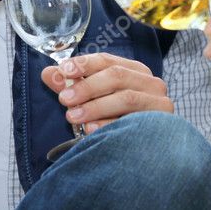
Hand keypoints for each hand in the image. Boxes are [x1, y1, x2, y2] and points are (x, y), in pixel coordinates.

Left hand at [41, 52, 172, 132]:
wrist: (145, 151)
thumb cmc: (117, 120)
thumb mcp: (92, 101)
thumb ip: (72, 86)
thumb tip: (48, 73)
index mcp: (134, 71)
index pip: (107, 60)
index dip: (84, 63)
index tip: (64, 71)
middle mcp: (150, 82)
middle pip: (117, 76)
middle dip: (87, 86)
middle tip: (64, 98)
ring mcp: (159, 102)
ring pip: (126, 97)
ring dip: (96, 106)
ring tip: (72, 116)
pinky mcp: (162, 123)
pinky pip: (134, 122)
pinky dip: (109, 125)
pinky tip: (91, 130)